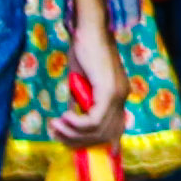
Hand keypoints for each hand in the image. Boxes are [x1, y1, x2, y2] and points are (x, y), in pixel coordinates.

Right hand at [51, 0, 133, 143]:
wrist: (89, 30)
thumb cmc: (83, 50)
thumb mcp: (81, 83)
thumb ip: (81, 102)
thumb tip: (73, 125)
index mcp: (119, 95)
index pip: (115, 129)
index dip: (104, 144)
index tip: (83, 150)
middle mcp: (123, 97)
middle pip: (106, 134)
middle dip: (79, 140)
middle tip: (57, 133)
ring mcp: (118, 94)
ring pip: (99, 130)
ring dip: (74, 133)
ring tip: (57, 125)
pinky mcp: (109, 91)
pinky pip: (94, 119)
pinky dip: (78, 123)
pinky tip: (65, 117)